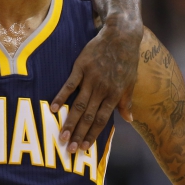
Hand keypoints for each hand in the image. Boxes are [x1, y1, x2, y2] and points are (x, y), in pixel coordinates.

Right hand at [51, 20, 142, 152]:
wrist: (120, 35)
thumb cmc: (127, 60)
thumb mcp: (131, 81)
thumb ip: (126, 101)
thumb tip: (129, 120)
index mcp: (115, 94)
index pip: (102, 119)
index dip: (92, 135)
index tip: (84, 148)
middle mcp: (103, 89)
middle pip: (88, 116)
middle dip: (78, 134)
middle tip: (69, 149)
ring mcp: (91, 78)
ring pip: (78, 105)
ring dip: (69, 122)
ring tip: (61, 136)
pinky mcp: (81, 67)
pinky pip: (69, 85)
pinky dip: (61, 97)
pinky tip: (53, 109)